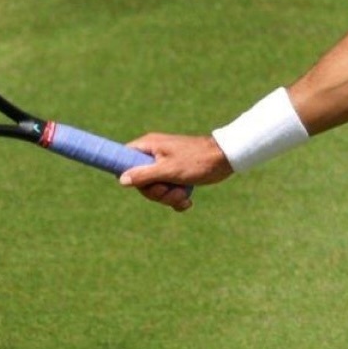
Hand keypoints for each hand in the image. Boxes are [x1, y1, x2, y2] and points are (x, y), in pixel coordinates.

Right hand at [118, 132, 233, 211]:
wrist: (225, 159)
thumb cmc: (197, 160)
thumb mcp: (168, 170)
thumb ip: (144, 175)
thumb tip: (121, 180)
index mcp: (149, 147)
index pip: (123, 158)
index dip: (127, 174)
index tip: (140, 183)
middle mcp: (155, 155)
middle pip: (141, 181)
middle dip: (155, 192)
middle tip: (168, 191)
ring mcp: (166, 166)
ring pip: (156, 189)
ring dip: (169, 197)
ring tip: (183, 195)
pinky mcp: (178, 175)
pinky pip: (169, 191)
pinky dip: (177, 199)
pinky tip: (188, 201)